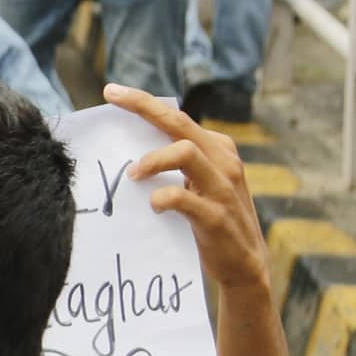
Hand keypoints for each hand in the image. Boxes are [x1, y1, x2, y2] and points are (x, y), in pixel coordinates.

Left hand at [106, 84, 267, 293]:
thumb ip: (174, 163)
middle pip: (179, 124)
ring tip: (133, 174)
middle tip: (111, 100)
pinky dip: (162, 197)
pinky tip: (153, 205)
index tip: (111, 91)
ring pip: (185, 152)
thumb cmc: (211, 219)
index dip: (143, 101)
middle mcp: (223, 161)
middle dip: (143, 108)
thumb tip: (126, 148)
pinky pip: (184, 198)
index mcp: (216, 148)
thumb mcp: (197, 183)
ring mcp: (223, 188)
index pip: (176, 117)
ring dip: (152, 159)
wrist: (245, 265)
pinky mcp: (217, 217)